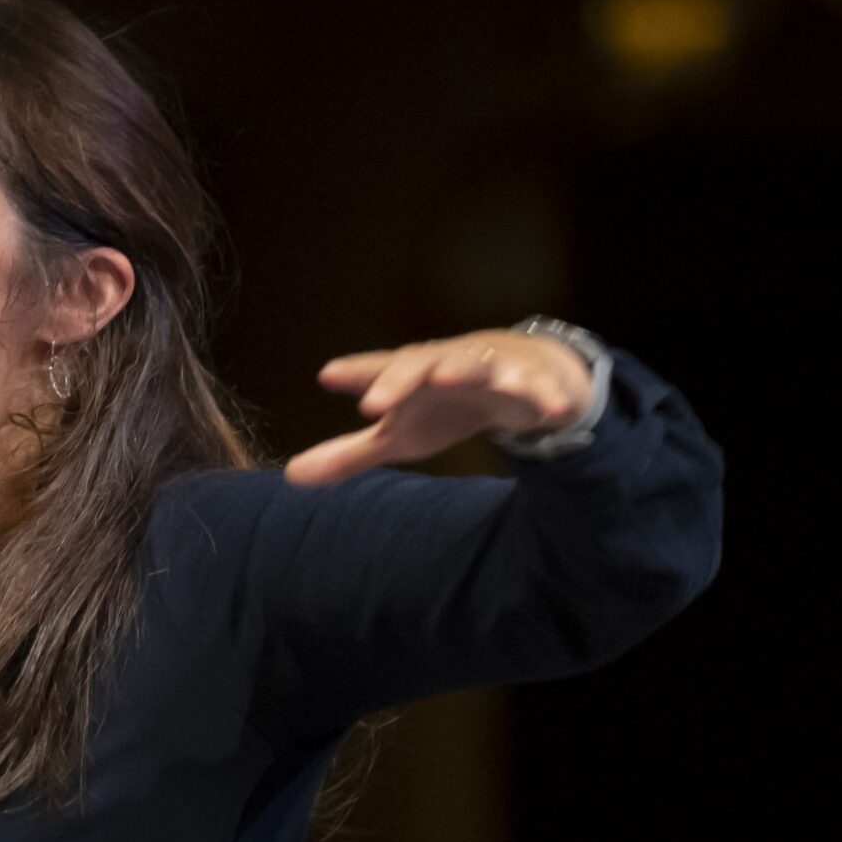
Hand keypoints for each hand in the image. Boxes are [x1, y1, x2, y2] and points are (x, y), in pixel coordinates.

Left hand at [284, 331, 594, 486]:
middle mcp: (450, 364)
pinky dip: (546, 396)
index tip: (328, 376)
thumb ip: (351, 453)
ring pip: (483, 364)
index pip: (381, 372)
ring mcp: (496, 367)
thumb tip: (291, 476)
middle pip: (424, 364)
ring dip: (471, 370)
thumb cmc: (446, 403)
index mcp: (414, 376)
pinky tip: (549, 410)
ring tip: (457, 378)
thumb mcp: (399, 433)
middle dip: (402, 378)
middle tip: (377, 402)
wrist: (521, 375)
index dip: (358, 374)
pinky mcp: (537, 381)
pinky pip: (543, 387)